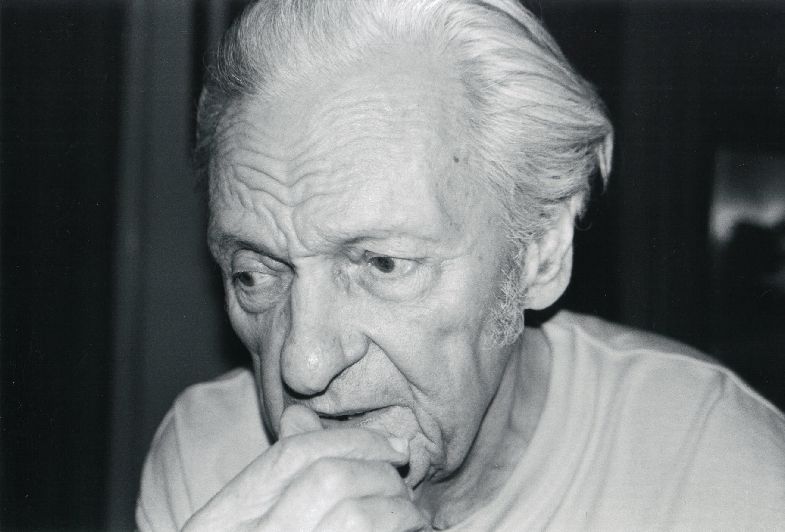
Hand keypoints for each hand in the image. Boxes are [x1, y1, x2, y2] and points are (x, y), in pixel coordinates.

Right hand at [182, 405, 430, 530]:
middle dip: (381, 474)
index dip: (352, 439)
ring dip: (400, 510)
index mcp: (219, 523)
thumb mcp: (242, 527)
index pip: (292, 456)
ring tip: (411, 518)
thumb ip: (271, 480)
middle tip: (402, 487)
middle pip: (331, 479)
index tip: (393, 445)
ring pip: (358, 516)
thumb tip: (303, 415)